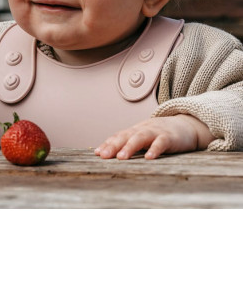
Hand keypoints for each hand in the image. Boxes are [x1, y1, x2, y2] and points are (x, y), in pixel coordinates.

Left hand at [94, 114, 213, 159]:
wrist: (186, 125)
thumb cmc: (161, 134)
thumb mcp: (144, 137)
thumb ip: (130, 144)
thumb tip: (112, 156)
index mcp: (135, 131)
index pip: (119, 136)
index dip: (108, 143)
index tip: (97, 153)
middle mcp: (143, 130)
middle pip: (125, 136)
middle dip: (113, 145)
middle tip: (103, 156)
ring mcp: (156, 132)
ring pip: (140, 138)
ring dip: (129, 147)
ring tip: (121, 158)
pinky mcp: (170, 137)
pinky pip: (161, 143)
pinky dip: (154, 149)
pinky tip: (149, 158)